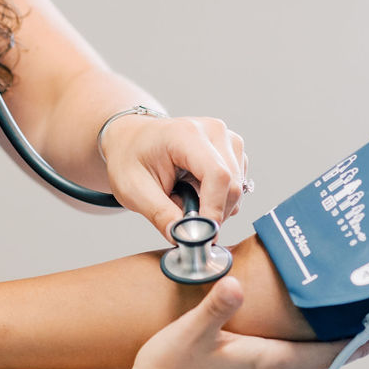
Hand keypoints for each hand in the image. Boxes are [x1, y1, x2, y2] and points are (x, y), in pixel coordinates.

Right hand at [92, 276, 368, 368]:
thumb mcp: (188, 334)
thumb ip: (215, 307)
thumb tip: (235, 283)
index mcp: (265, 366)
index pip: (321, 353)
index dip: (353, 343)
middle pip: (310, 362)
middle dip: (331, 345)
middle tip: (353, 326)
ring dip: (303, 356)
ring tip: (309, 334)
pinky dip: (278, 367)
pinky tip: (261, 355)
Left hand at [99, 112, 247, 236]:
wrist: (131, 140)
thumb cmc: (130, 158)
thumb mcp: (133, 190)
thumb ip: (160, 215)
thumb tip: (185, 238)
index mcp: (186, 134)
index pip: (217, 175)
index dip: (214, 209)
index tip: (202, 234)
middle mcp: (213, 130)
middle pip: (232, 184)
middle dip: (213, 213)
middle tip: (184, 222)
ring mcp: (226, 138)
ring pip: (238, 188)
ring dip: (216, 206)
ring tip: (184, 199)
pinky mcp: (232, 150)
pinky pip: (238, 185)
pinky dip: (220, 199)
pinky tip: (196, 192)